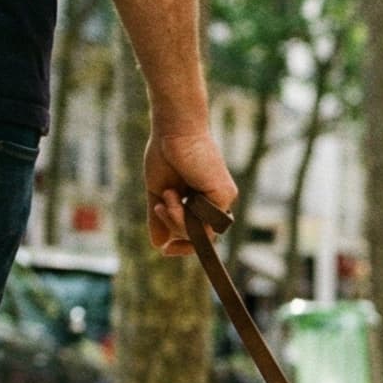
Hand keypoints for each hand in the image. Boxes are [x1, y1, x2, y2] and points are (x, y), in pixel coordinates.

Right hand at [144, 128, 238, 257]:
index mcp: (202, 201)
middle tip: (162, 206)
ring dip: (177, 222)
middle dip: (176, 229)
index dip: (184, 247)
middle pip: (199, 237)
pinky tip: (174, 196)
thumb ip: (160, 218)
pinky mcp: (223, 193)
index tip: (165, 251)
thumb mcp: (158, 192)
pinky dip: (185, 216)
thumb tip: (158, 244)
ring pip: (203, 234)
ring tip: (168, 198)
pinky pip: (207, 223)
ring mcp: (222, 198)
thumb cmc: (165, 155)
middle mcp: (216, 202)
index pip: (200, 235)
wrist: (171, 131)